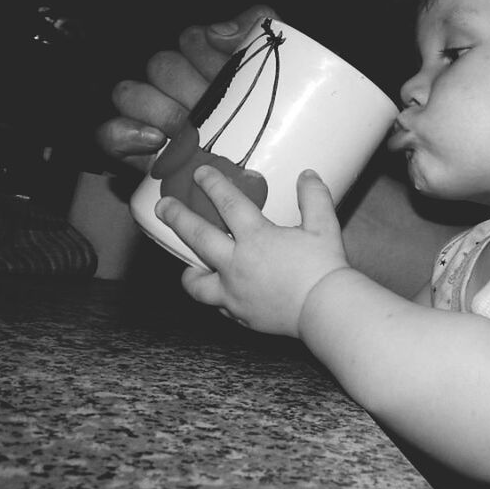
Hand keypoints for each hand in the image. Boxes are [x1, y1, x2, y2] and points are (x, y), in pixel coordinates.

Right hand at [96, 4, 279, 171]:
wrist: (276, 169)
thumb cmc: (276, 115)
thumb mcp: (274, 65)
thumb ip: (256, 27)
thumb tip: (219, 33)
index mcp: (206, 61)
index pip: (192, 41)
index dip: (206, 55)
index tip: (225, 76)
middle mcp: (177, 84)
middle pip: (162, 67)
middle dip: (188, 88)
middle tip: (211, 110)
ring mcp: (153, 115)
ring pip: (129, 93)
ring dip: (160, 110)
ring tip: (186, 130)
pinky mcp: (137, 148)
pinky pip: (109, 134)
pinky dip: (124, 134)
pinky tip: (153, 140)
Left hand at [155, 165, 349, 336]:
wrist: (326, 311)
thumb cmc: (324, 268)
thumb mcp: (324, 226)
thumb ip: (314, 197)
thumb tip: (308, 175)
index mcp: (256, 238)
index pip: (227, 203)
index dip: (212, 184)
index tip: (200, 173)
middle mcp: (237, 264)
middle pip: (198, 237)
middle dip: (177, 218)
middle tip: (163, 207)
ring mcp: (235, 293)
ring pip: (197, 283)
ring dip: (189, 272)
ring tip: (188, 268)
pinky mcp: (241, 315)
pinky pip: (219, 305)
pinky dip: (217, 297)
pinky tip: (224, 293)